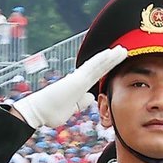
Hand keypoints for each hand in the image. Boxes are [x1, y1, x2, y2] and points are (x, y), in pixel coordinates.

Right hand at [13, 46, 127, 129]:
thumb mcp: (71, 108)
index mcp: (79, 86)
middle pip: (99, 67)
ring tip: (122, 50)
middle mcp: (79, 79)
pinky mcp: (76, 79)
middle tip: (124, 51)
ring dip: (110, 57)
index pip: (97, 75)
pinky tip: (110, 53)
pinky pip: (91, 67)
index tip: (117, 63)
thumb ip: (81, 102)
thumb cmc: (51, 112)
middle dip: (112, 59)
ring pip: (98, 64)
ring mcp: (78, 78)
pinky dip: (101, 59)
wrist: (39, 112)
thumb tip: (90, 97)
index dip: (107, 68)